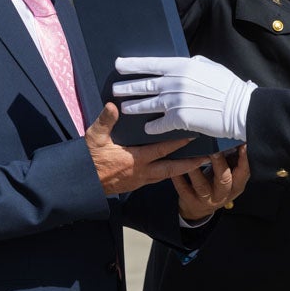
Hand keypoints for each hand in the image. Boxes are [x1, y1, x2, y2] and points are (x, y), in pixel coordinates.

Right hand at [86, 103, 205, 194]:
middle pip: (172, 169)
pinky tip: (173, 168)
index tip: (193, 136)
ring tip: (196, 164)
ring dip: (182, 170)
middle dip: (190, 164)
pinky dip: (168, 174)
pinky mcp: (135, 184)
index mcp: (135, 159)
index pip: (162, 150)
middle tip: (207, 159)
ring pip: (167, 176)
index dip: (178, 143)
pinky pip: (157, 179)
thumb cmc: (88, 159)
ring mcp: (139, 180)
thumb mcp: (94, 137)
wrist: (81, 182)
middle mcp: (141, 172)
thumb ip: (105, 121)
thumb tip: (113, 106)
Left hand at [112, 55, 255, 140]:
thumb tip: (184, 63)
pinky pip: (159, 123)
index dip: (132, 65)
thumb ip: (193, 64)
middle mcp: (174, 82)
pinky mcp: (179, 119)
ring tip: (126, 108)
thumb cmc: (228, 87)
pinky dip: (152, 126)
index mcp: (181, 66)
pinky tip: (146, 128)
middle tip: (115, 89)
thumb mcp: (210, 66)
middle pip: (144, 85)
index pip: (150, 64)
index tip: (118, 65)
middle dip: (127, 87)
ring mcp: (175, 101)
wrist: (240, 108)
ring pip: (147, 104)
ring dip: (134, 107)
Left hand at [175, 146, 249, 221]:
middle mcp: (223, 193)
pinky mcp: (191, 201)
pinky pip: (184, 188)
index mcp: (236, 185)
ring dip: (196, 170)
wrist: (199, 209)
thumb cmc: (214, 184)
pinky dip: (178, 177)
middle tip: (213, 149)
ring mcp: (207, 199)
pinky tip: (173, 166)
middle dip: (219, 163)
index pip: (244, 172)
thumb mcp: (226, 174)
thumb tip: (233, 138)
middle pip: (224, 179)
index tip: (242, 145)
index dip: (244, 159)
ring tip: (191, 155)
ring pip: (201, 185)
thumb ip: (231, 160)